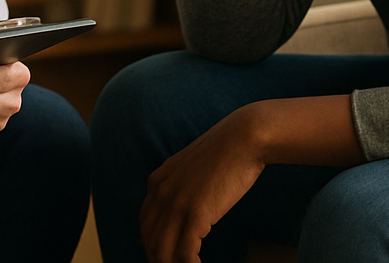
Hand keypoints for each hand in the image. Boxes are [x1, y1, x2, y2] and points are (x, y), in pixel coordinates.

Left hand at [139, 105, 264, 262]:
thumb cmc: (225, 152)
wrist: (243, 138)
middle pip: (149, 241)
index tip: (163, 256)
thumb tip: (186, 208)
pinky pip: (185, 254)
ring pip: (163, 252)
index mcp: (158, 181)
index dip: (151, 245)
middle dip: (159, 260)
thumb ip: (182, 185)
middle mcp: (161, 193)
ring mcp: (176, 204)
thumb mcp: (191, 167)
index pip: (145, 224)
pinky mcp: (196, 214)